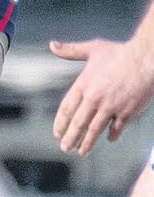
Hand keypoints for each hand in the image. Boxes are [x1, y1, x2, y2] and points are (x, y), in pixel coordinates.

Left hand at [51, 35, 153, 155]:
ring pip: (95, 129)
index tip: (57, 133)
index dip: (60, 123)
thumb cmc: (120, 53)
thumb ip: (71, 51)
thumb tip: (52, 45)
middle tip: (65, 147)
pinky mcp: (127, 111)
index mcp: (83, 84)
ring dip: (87, 142)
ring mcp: (111, 106)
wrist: (145, 59)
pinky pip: (117, 127)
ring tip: (81, 151)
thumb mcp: (93, 49)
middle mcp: (94, 98)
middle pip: (78, 123)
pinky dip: (112, 134)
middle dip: (70, 137)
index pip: (66, 109)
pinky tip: (110, 139)